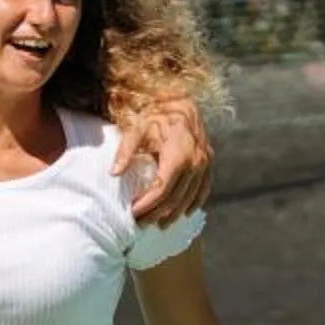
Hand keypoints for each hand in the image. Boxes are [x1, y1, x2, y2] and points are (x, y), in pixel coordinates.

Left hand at [113, 96, 213, 224]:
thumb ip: (125, 150)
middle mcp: (197, 160)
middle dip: (156, 214)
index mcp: (179, 152)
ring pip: (190, 198)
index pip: (162, 188)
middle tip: (140, 223)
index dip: (147, 205)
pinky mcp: (210, 162)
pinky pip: (203, 190)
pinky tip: (182, 214)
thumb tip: (114, 173)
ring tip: (156, 224)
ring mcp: (206, 162)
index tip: (133, 214)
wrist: (180, 100)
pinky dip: (193, 204)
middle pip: (175, 198)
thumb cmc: (155, 113)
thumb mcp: (136, 127)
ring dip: (173, 214)